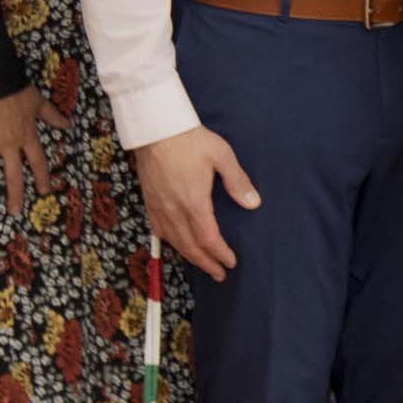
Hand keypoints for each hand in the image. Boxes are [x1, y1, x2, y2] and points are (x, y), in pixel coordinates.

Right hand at [0, 87, 67, 219]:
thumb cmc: (18, 89)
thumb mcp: (39, 103)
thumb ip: (53, 116)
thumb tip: (69, 125)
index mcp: (27, 136)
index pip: (38, 162)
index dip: (42, 177)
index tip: (44, 192)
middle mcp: (10, 145)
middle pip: (14, 175)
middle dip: (15, 195)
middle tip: (15, 213)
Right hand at [132, 124, 258, 280]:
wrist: (155, 128)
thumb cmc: (190, 139)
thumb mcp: (221, 155)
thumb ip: (238, 182)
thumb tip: (253, 204)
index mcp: (194, 202)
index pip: (209, 239)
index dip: (220, 254)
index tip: (231, 262)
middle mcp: (174, 210)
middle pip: (191, 247)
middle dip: (207, 263)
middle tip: (220, 274)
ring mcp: (159, 207)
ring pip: (174, 242)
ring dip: (190, 257)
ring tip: (203, 264)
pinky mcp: (149, 202)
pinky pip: (159, 231)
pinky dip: (170, 243)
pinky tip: (177, 245)